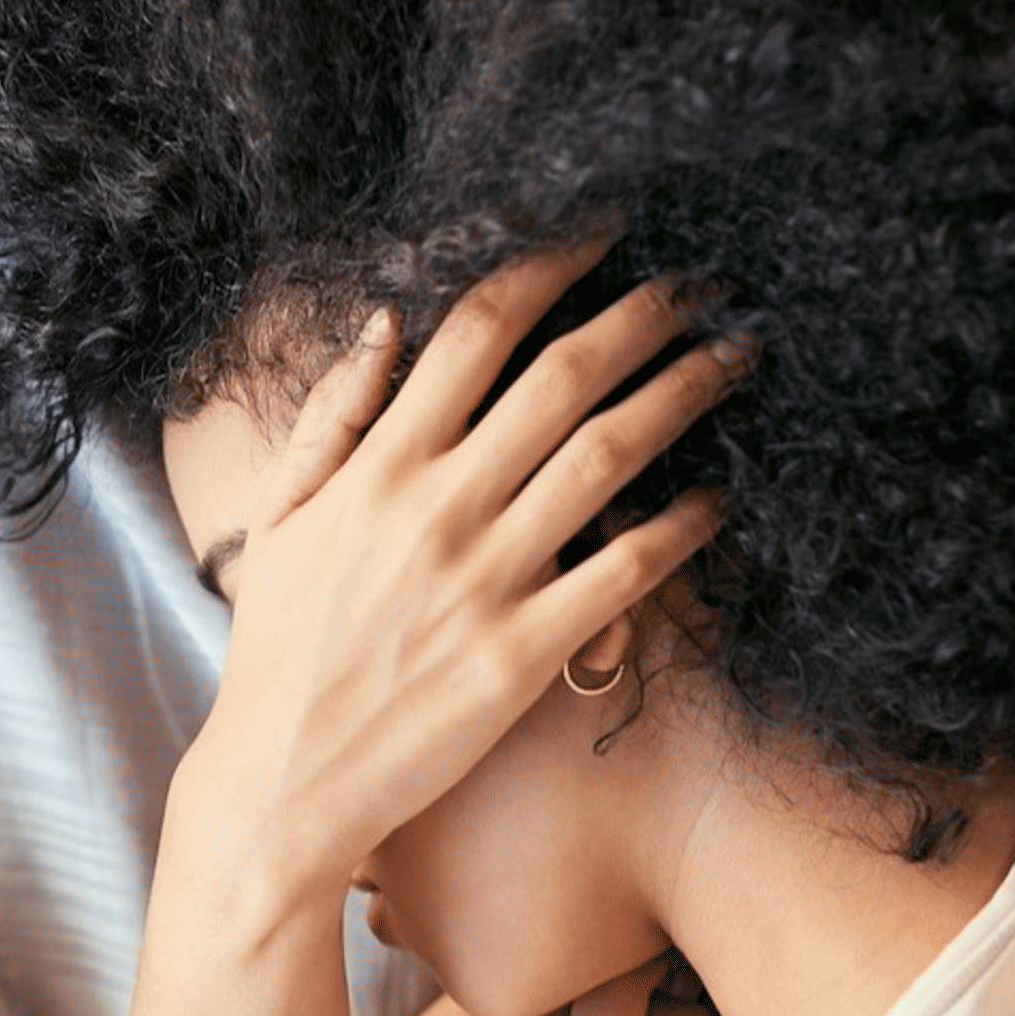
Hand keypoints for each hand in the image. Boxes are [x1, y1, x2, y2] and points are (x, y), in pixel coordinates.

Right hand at [169, 242, 742, 912]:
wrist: (281, 782)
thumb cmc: (280, 649)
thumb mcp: (279, 518)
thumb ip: (330, 415)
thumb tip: (386, 321)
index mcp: (379, 465)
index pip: (478, 330)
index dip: (548, 265)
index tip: (602, 234)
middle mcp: (437, 508)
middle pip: (561, 377)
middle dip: (642, 314)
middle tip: (702, 282)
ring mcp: (485, 579)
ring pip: (606, 457)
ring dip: (681, 395)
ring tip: (735, 359)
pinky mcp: (523, 654)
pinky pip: (622, 573)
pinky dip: (678, 527)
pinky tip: (718, 496)